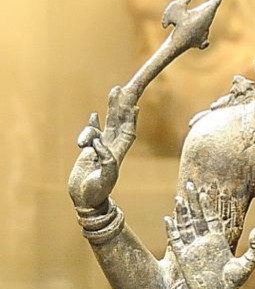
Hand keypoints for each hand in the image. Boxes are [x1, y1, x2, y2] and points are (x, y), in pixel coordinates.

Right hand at [68, 86, 138, 208]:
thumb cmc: (95, 192)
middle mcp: (111, 149)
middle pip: (118, 122)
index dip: (131, 118)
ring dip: (111, 108)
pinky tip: (94, 115)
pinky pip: (93, 133)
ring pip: (107, 124)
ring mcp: (100, 149)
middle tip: (123, 88)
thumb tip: (100, 142)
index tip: (135, 104)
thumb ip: (105, 160)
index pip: (127, 132)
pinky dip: (93, 124)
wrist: (86, 200)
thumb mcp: (103, 178)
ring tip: (114, 91)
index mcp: (117, 154)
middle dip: (122, 105)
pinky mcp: (89, 152)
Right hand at [165, 181, 254, 288]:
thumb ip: (254, 249)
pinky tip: (167, 218)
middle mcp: (204, 241)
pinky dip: (171, 229)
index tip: (205, 190)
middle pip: (197, 216)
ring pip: (185, 224)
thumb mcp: (247, 266)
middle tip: (189, 184)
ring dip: (182, 212)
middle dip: (193, 200)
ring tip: (178, 197)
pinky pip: (175, 239)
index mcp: (218, 240)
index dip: (208, 205)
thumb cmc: (231, 284)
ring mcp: (192, 248)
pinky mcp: (182, 257)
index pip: (212, 217)